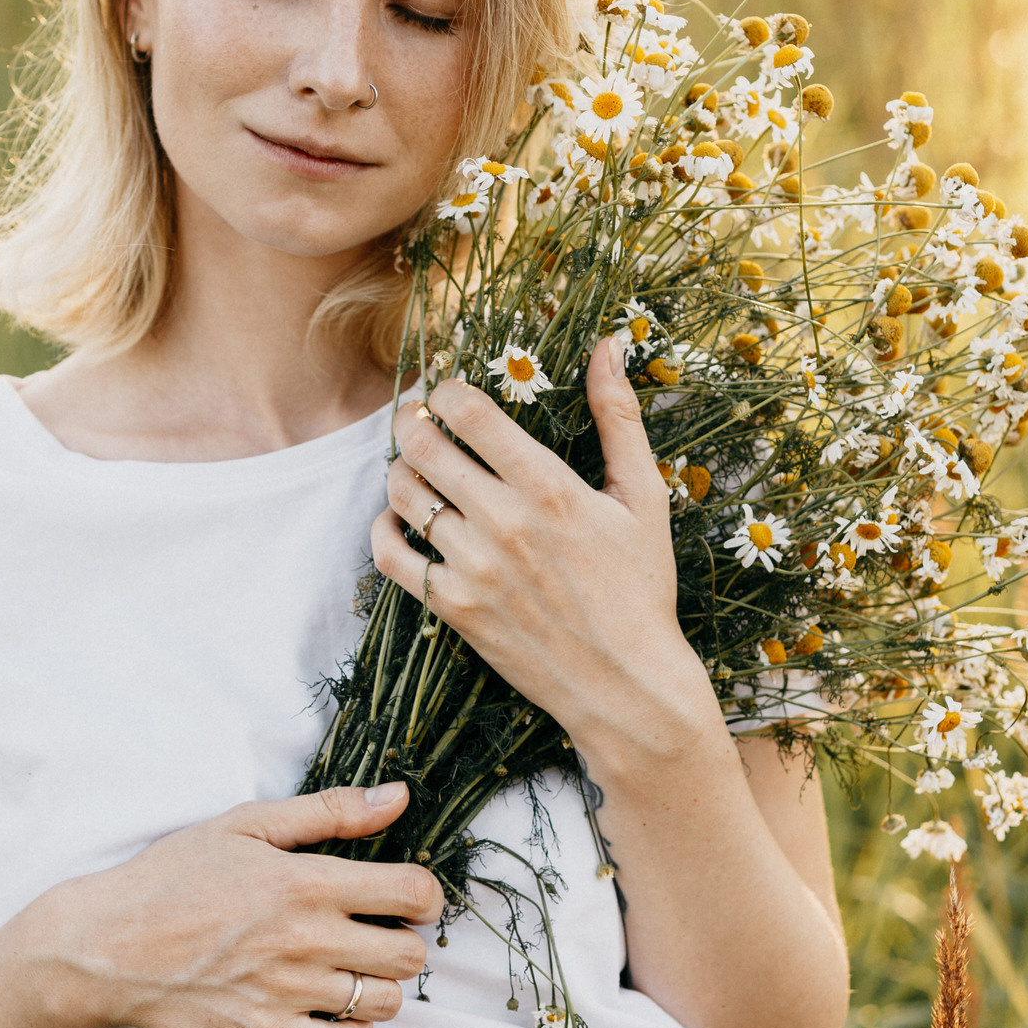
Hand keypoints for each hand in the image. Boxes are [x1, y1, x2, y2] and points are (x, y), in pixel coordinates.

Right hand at [45, 783, 445, 1027]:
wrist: (107, 946)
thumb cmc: (172, 877)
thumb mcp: (245, 825)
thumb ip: (327, 812)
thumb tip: (398, 797)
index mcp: (305, 881)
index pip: (412, 893)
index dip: (426, 895)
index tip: (409, 897)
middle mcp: (306, 939)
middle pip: (410, 954)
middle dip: (406, 941)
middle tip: (380, 932)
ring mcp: (288, 993)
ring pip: (386, 1003)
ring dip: (381, 985)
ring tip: (353, 968)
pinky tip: (329, 1005)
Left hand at [369, 338, 710, 747]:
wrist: (627, 683)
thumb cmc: (641, 587)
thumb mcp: (643, 496)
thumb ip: (618, 415)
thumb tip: (608, 344)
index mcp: (550, 486)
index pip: (469, 410)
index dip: (446, 388)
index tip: (446, 389)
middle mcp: (505, 522)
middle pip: (424, 445)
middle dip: (412, 420)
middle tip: (416, 417)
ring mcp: (474, 567)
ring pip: (403, 495)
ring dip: (400, 471)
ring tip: (415, 467)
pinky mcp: (454, 608)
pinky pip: (391, 556)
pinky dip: (384, 529)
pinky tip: (399, 519)